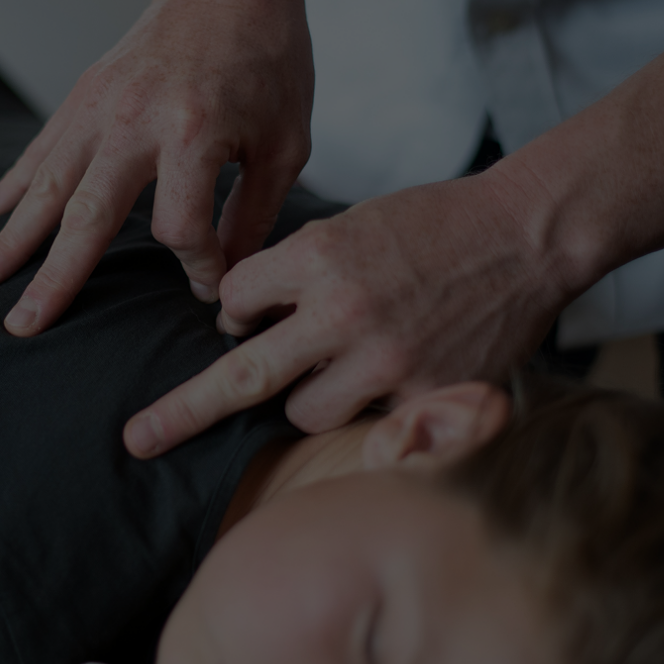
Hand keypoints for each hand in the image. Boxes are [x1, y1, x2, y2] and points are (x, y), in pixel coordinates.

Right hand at [0, 0, 312, 334]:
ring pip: (47, 184)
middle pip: (87, 216)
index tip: (210, 284)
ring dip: (12, 237)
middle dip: (54, 277)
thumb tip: (222, 277)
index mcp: (194, 132)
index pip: (179, 228)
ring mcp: (100, 105)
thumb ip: (254, 214)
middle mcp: (135, 121)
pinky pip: (41, 147)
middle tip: (23, 327)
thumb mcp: (284, 143)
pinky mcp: (83, 93)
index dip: (197, 267)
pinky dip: (13, 182)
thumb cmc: (270, 64)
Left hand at [123, 172, 578, 457]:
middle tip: (138, 439)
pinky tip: (394, 378)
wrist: (526, 234)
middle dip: (181, 411)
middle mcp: (342, 310)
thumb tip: (244, 322)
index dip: (239, 309)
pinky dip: (366, 410)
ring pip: (302, 411)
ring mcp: (385, 359)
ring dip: (305, 397)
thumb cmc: (433, 225)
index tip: (252, 314)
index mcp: (318, 255)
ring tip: (344, 366)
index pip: (235, 300)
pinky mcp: (425, 395)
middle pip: (240, 376)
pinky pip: (366, 426)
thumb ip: (298, 273)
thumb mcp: (351, 224)